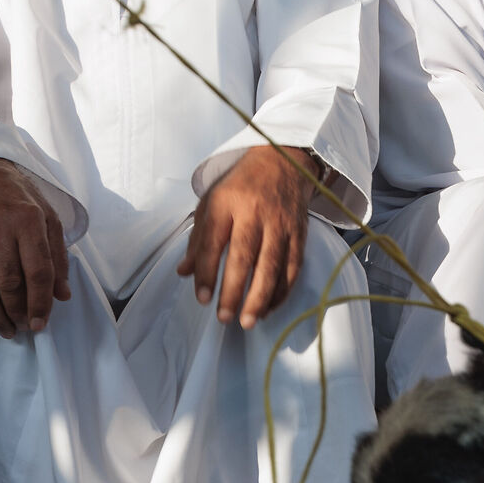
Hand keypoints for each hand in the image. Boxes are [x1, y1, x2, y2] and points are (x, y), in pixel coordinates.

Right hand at [0, 158, 70, 337]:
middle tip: (25, 327)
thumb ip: (57, 256)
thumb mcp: (46, 216)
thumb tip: (63, 296)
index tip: (42, 323)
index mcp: (27, 220)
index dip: (41, 303)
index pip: (38, 271)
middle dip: (19, 312)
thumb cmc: (16, 197)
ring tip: (6, 328)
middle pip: (10, 284)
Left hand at [179, 146, 315, 327]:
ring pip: (271, 266)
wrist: (283, 161)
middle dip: (233, 291)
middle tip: (224, 318)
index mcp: (225, 203)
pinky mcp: (299, 232)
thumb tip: (184, 272)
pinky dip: (282, 290)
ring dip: (260, 297)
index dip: (206, 273)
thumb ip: (198, 239)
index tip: (202, 299)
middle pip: (243, 257)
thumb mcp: (211, 203)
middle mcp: (254, 212)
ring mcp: (280, 223)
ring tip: (248, 321)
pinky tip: (270, 308)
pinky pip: (292, 266)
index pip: (213, 242)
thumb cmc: (240, 186)